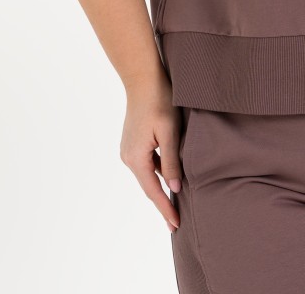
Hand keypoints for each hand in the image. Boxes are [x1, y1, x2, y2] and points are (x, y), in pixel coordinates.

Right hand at [119, 79, 182, 232]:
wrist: (143, 79)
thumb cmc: (160, 101)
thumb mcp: (170, 132)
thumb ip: (172, 161)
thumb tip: (174, 189)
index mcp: (136, 158)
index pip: (153, 191)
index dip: (165, 208)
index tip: (175, 225)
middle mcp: (128, 157)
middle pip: (148, 185)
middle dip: (163, 202)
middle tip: (176, 221)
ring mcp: (128, 149)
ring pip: (148, 174)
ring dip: (160, 187)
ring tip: (175, 202)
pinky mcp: (133, 142)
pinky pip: (147, 163)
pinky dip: (158, 172)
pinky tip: (169, 175)